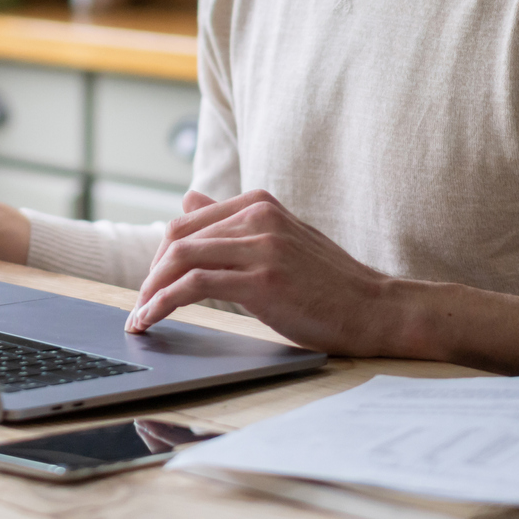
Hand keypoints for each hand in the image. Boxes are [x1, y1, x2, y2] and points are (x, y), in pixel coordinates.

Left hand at [125, 189, 408, 353]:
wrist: (377, 309)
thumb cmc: (330, 283)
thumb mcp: (280, 239)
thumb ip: (234, 221)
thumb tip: (188, 198)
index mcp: (259, 203)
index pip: (188, 220)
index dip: (161, 254)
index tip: (152, 283)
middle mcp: (257, 215)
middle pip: (177, 236)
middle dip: (151, 273)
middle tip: (141, 305)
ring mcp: (260, 245)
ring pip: (180, 258)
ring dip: (151, 291)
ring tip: (140, 318)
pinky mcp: (261, 279)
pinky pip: (193, 285)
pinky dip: (163, 303)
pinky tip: (152, 320)